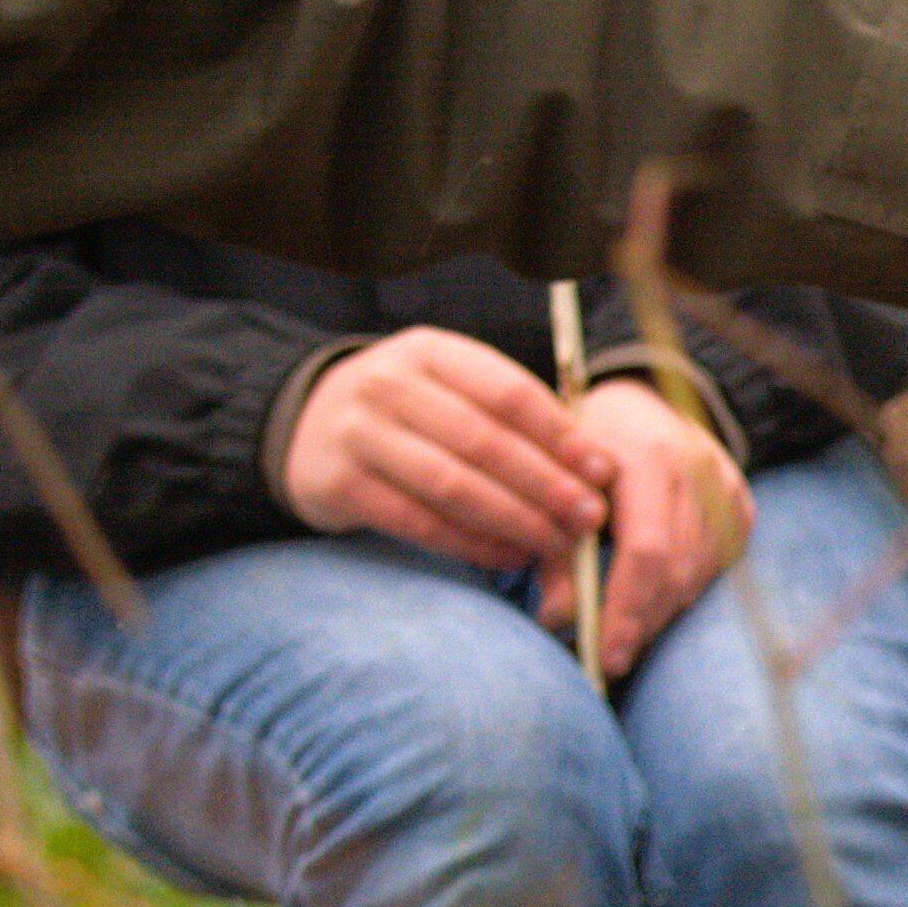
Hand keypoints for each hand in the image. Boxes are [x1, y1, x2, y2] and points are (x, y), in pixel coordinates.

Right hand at [281, 326, 613, 568]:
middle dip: (546, 484)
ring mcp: (357, 432)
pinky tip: (508, 556)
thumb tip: (591, 465)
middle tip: (589, 518)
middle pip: (483, 440)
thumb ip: (505, 415)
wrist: (305, 426)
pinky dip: (470, 544)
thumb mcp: (444, 386)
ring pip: (452, 484)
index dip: (560, 435)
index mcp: (425, 350)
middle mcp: (385, 383)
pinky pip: (417, 521)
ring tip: (557, 544)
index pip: (505, 391)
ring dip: (515, 519)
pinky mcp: (339, 483)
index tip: (602, 471)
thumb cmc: (403, 411)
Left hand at [536, 378, 751, 677]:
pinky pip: (712, 567)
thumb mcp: (554, 477)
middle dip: (639, 621)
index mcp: (646, 454)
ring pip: (696, 576)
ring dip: (657, 613)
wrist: (636, 399)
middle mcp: (696, 469)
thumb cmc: (582, 441)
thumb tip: (554, 618)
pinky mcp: (741, 504)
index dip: (624, 608)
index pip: (646, 549)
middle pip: (675, 571)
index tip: (602, 652)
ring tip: (620, 634)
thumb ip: (553, 546)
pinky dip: (678, 592)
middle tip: (606, 656)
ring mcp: (726, 486)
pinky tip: (649, 604)